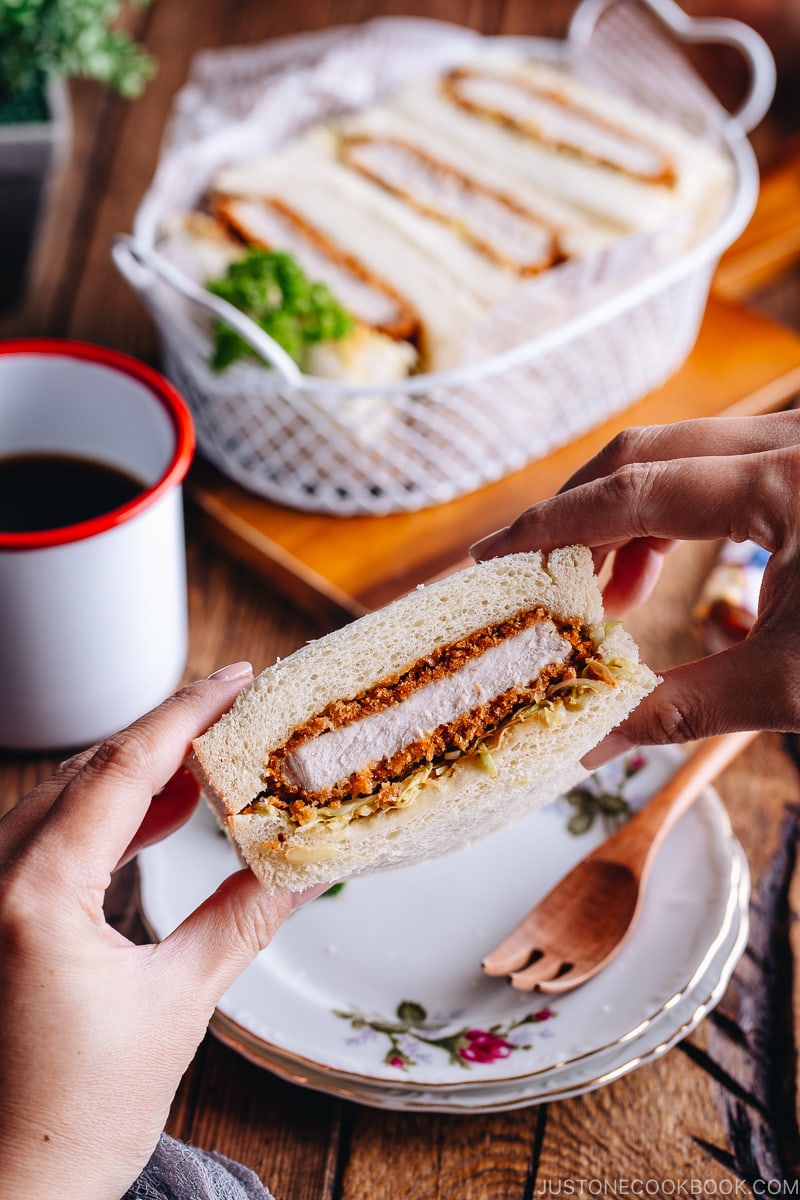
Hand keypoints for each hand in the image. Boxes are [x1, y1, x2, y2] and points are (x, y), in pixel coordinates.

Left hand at [0, 665, 315, 1199]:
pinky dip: (106, 818)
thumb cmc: (75, 1120)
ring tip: (209, 761)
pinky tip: (158, 815)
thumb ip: (242, 920)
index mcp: (36, 894)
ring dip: (137, 776)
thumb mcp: (177, 1007)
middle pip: (89, 771)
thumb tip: (307, 867)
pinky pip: (49, 838)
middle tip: (234, 712)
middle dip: (165, 735)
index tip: (237, 678)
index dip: (188, 713)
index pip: (124, 768)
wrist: (5, 1193)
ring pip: (64, 799)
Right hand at [470, 412, 799, 758]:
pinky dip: (676, 510)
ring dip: (628, 514)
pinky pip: (722, 464)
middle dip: (581, 514)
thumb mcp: (795, 683)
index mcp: (787, 481)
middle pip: (648, 451)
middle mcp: (794, 440)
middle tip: (544, 581)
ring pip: (684, 452)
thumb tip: (591, 744)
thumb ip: (683, 706)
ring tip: (611, 593)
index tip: (492, 555)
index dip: (554, 525)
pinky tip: (667, 565)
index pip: (636, 489)